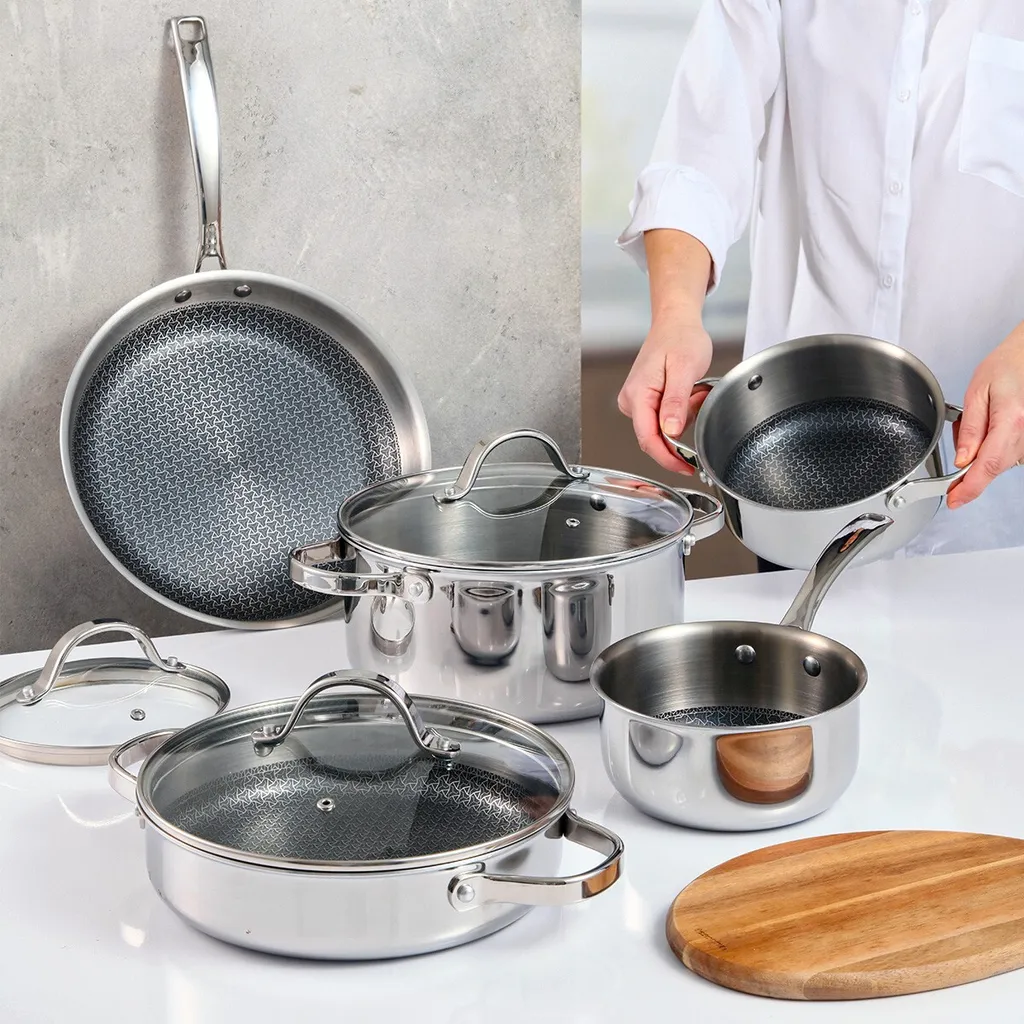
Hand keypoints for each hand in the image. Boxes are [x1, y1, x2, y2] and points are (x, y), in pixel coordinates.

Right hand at [616, 312, 713, 473]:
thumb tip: (670, 431)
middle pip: (654, 437)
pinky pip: (664, 419)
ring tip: (696, 390)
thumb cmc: (680, 338)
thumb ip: (676, 402)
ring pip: (662, 429)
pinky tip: (689, 393)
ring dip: (684, 418)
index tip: (686, 468)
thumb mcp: (684, 369)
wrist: (676, 322)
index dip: (668, 458)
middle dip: (681, 430)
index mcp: (638, 395)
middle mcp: (631, 401)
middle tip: (699, 401)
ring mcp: (636, 401)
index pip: (648, 439)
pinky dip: (681, 412)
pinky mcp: (644, 401)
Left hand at [947, 322, 1023, 508]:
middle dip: (968, 461)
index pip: (987, 466)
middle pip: (992, 467)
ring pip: (998, 462)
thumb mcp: (977, 393)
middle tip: (963, 431)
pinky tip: (992, 424)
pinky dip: (993, 446)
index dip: (970, 488)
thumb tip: (962, 460)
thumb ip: (970, 429)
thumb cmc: (1007, 367)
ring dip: (981, 451)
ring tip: (982, 418)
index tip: (956, 500)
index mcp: (1011, 422)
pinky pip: (1007, 454)